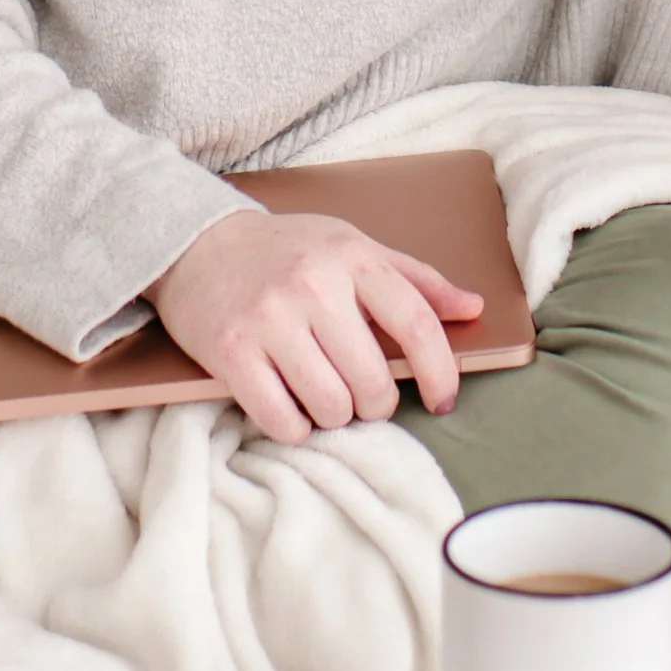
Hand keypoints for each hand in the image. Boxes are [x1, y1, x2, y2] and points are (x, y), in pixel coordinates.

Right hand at [149, 209, 483, 445]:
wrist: (197, 243)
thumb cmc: (286, 251)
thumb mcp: (352, 247)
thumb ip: (414, 280)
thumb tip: (473, 308)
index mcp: (352, 258)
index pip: (416, 322)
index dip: (439, 371)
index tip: (442, 399)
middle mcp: (313, 286)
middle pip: (372, 380)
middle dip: (375, 404)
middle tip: (363, 398)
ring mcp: (269, 319)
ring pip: (329, 405)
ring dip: (334, 417)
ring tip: (325, 398)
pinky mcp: (230, 351)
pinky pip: (281, 418)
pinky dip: (295, 427)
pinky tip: (293, 410)